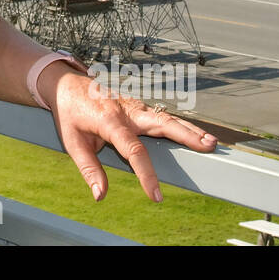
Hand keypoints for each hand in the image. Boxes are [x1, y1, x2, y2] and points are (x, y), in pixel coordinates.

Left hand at [39, 62, 216, 202]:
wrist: (66, 84)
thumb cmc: (69, 113)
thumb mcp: (72, 142)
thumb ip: (88, 169)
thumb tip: (100, 195)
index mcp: (110, 120)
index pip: (134, 150)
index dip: (146, 174)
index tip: (155, 195)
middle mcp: (127, 111)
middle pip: (162, 123)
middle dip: (186, 135)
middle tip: (208, 147)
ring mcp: (135, 106)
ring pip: (166, 118)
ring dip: (190, 129)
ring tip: (212, 143)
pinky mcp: (138, 107)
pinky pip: (162, 116)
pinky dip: (180, 125)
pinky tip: (196, 134)